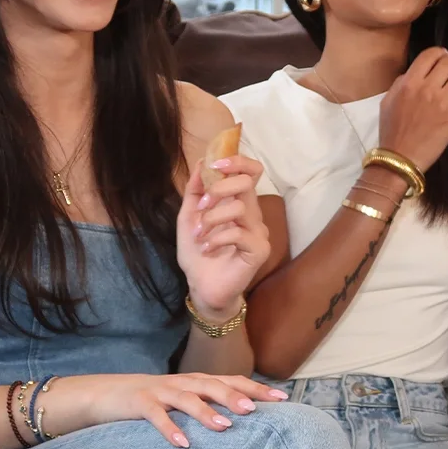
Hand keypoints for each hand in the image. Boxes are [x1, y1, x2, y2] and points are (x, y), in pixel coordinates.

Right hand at [44, 372, 290, 448]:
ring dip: (206, 412)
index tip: (284, 398)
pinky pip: (155, 416)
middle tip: (256, 409)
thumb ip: (211, 408)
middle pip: (213, 385)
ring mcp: (160, 391)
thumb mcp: (184, 402)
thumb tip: (247, 424)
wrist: (104, 394)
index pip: (232, 381)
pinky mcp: (138, 403)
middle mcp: (182, 383)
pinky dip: (169, 428)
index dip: (257, 388)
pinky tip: (182, 444)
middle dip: (235, 396)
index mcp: (197, 382)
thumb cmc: (153, 401)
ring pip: (187, 398)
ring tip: (225, 426)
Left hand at [177, 152, 269, 317]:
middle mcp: (252, 215)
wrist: (202, 287)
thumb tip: (200, 163)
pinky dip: (217, 238)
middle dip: (219, 188)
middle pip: (246, 183)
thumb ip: (194, 191)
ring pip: (240, 208)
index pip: (250, 173)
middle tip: (202, 206)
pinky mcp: (259, 250)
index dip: (237, 162)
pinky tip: (207, 249)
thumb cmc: (197, 254)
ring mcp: (258, 232)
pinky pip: (239, 233)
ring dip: (211, 219)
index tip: (215, 164)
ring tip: (198, 235)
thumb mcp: (188, 218)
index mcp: (237, 203)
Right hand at [378, 46, 447, 172]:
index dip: (440, 52)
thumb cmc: (391, 131)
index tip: (444, 56)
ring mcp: (442, 104)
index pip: (430, 55)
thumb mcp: (387, 101)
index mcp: (409, 82)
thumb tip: (415, 73)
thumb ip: (401, 83)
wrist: (400, 158)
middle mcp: (427, 89)